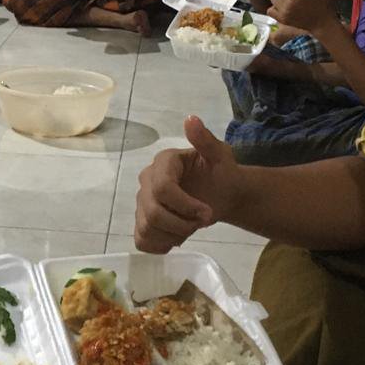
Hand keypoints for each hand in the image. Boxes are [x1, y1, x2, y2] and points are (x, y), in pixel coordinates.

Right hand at [135, 116, 241, 252]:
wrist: (223, 194)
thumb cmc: (223, 174)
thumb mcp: (221, 156)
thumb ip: (206, 140)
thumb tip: (191, 119)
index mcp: (163, 162)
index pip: (162, 189)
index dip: (185, 206)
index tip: (208, 214)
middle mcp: (146, 180)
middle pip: (153, 212)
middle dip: (182, 223)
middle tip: (203, 222)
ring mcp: (142, 202)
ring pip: (147, 228)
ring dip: (175, 235)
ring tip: (191, 229)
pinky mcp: (142, 222)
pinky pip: (142, 240)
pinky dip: (160, 245)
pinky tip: (177, 239)